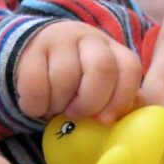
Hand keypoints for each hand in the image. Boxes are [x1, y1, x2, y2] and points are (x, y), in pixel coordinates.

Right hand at [16, 20, 141, 122]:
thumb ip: (117, 103)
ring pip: (65, 77)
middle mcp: (90, 39)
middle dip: (90, 102)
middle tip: (76, 115)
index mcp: (113, 50)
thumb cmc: (73, 83)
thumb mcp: (100, 89)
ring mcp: (60, 40)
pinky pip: (35, 85)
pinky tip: (38, 105)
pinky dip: (36, 105)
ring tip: (54, 107)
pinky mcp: (31, 49)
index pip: (129, 69)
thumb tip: (131, 124)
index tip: (104, 120)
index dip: (120, 99)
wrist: (32, 55)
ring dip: (58, 104)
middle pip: (102, 69)